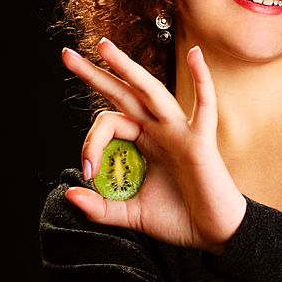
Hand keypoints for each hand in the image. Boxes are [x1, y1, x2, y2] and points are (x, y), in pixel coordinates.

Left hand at [60, 39, 245, 253]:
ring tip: (104, 47)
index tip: (87, 172)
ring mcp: (181, 132)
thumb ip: (100, 208)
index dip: (90, 143)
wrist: (214, 233)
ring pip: (153, 92)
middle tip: (67, 55)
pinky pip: (204, 107)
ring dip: (129, 68)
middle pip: (124, 94)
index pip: (109, 125)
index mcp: (144, 142)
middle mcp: (160, 130)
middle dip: (95, 74)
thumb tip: (69, 195)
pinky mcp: (202, 141)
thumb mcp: (131, 214)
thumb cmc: (179, 219)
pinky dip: (202, 80)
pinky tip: (195, 55)